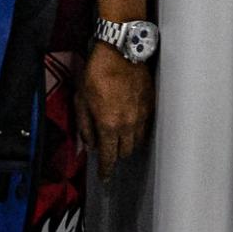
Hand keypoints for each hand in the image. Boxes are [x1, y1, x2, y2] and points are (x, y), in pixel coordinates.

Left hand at [76, 44, 154, 179]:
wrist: (120, 54)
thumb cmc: (95, 75)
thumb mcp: (81, 100)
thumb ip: (85, 126)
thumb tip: (91, 145)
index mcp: (109, 125)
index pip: (110, 156)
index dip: (107, 170)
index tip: (105, 178)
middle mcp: (129, 125)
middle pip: (125, 152)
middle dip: (116, 154)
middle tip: (108, 149)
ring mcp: (143, 116)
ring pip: (138, 142)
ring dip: (128, 144)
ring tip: (119, 137)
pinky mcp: (151, 107)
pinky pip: (146, 128)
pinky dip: (138, 131)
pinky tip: (131, 125)